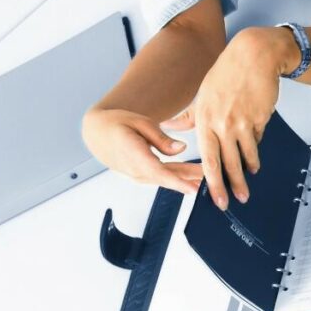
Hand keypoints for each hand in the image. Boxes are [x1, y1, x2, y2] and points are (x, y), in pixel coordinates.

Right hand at [82, 108, 204, 193]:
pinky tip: (193, 178)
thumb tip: (181, 148)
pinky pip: (160, 178)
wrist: (98, 133)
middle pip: (166, 178)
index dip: (176, 181)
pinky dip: (177, 179)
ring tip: (208, 178)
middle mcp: (133, 169)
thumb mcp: (140, 122)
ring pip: (165, 179)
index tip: (193, 188)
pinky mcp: (139, 176)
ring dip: (186, 180)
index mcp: (132, 153)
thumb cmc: (117, 123)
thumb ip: (161, 138)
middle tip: (213, 180)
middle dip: (190, 180)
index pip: (157, 171)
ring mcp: (135, 175)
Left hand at [162, 26, 293, 208]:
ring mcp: (243, 121)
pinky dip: (256, 147)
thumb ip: (189, 115)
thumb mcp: (203, 93)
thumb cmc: (228, 72)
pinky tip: (255, 155)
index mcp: (205, 119)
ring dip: (248, 170)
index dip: (212, 180)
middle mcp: (222, 123)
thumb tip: (171, 125)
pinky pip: (257, 138)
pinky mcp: (260, 118)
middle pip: (227, 162)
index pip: (207, 158)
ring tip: (248, 181)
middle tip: (235, 200)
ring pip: (246, 155)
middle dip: (232, 185)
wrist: (254, 56)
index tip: (215, 196)